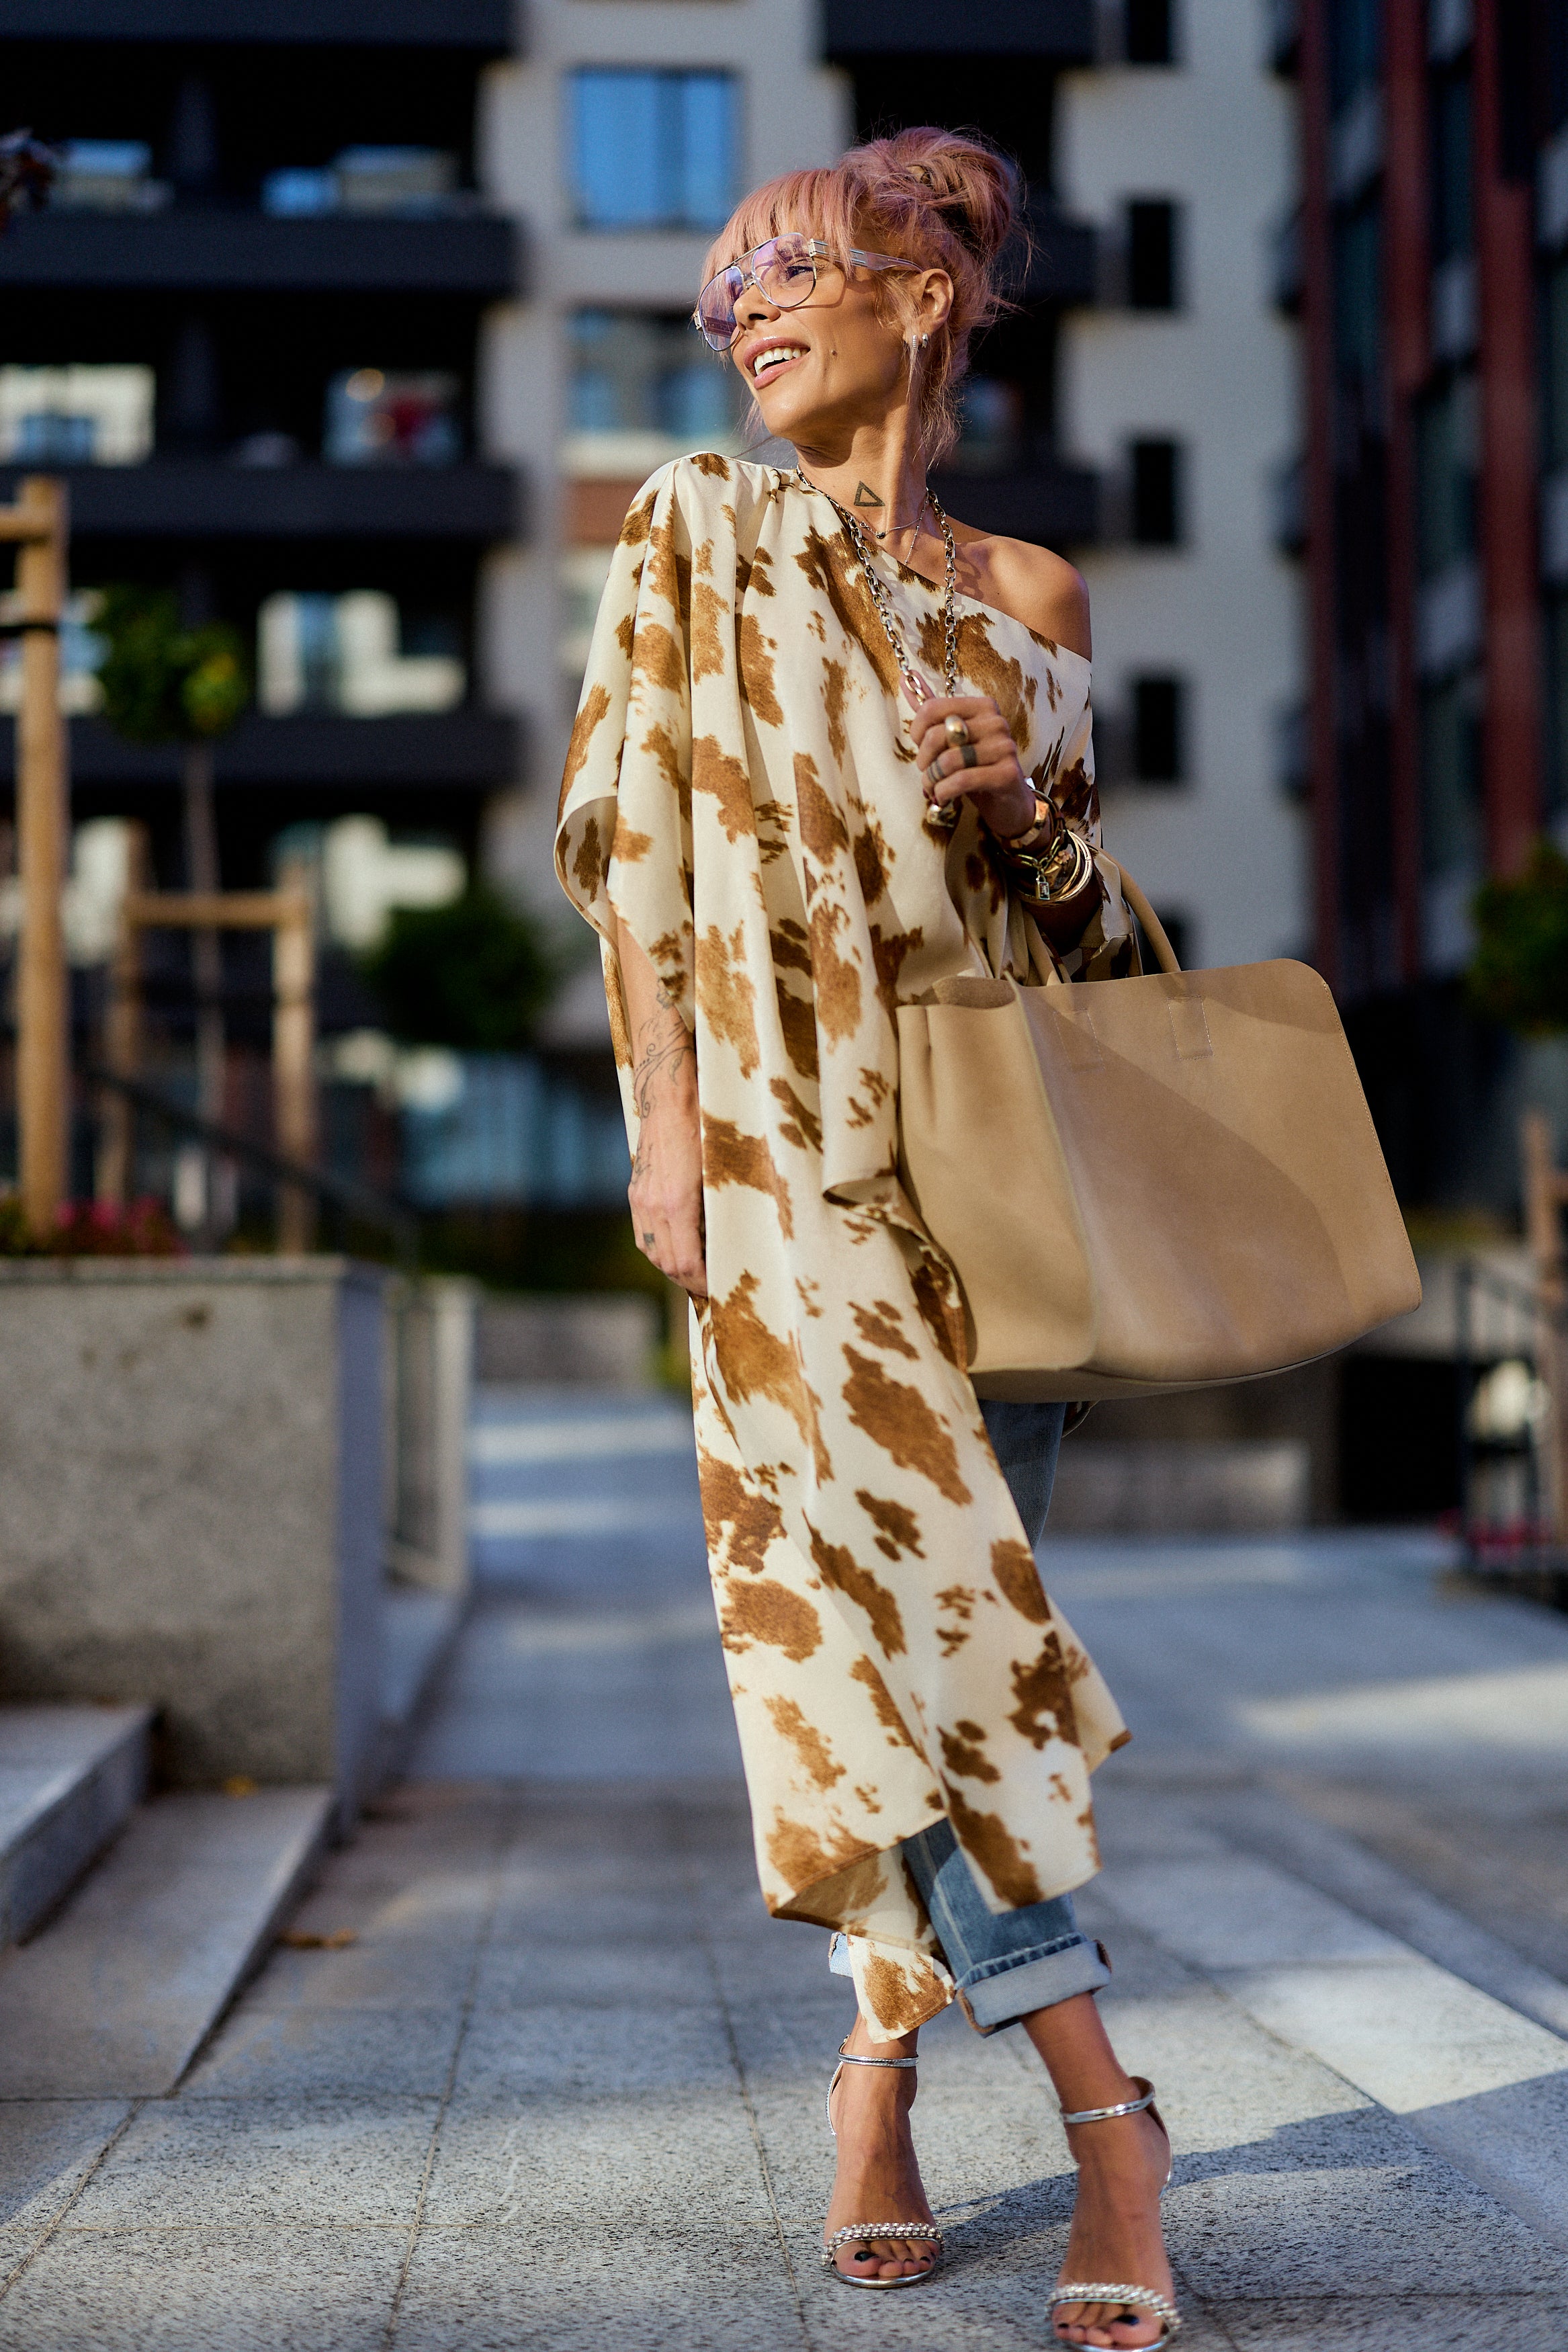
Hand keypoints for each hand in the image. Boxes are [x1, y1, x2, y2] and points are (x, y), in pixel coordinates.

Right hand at [629, 1093, 707, 1299]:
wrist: (669, 1098)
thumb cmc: (706, 1128)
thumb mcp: (721, 1171)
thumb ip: (720, 1210)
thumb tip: (728, 1242)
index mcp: (677, 1203)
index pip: (687, 1263)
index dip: (704, 1282)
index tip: (720, 1289)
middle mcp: (653, 1206)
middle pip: (668, 1264)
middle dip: (690, 1282)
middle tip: (713, 1290)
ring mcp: (640, 1199)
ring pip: (652, 1252)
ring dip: (673, 1269)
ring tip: (696, 1275)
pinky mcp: (636, 1192)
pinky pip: (643, 1235)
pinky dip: (660, 1251)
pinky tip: (676, 1251)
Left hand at [906, 693, 1034, 837]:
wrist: (1009, 800)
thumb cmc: (977, 766)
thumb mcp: (953, 737)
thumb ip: (932, 710)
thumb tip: (904, 677)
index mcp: (982, 706)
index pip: (933, 708)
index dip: (917, 731)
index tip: (919, 746)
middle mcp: (996, 722)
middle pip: (937, 735)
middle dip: (923, 760)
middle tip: (926, 772)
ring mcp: (1004, 747)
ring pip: (948, 761)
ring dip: (932, 780)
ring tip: (933, 787)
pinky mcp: (1007, 774)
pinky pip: (962, 780)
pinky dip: (944, 791)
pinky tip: (943, 797)